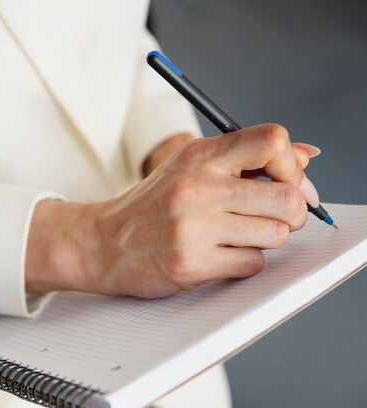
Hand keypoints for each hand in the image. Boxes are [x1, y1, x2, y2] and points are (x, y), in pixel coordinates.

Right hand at [26, 124, 316, 296]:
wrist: (101, 242)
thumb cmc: (149, 206)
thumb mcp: (190, 168)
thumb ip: (246, 159)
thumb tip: (307, 155)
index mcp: (199, 157)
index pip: (272, 142)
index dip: (292, 165)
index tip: (286, 181)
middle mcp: (197, 187)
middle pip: (287, 197)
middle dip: (291, 213)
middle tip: (272, 217)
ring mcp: (192, 227)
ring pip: (276, 234)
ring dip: (266, 240)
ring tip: (238, 238)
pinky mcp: (190, 263)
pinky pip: (252, 264)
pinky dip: (244, 263)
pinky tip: (220, 256)